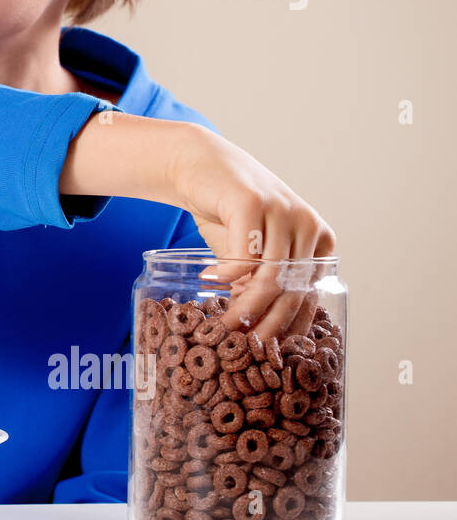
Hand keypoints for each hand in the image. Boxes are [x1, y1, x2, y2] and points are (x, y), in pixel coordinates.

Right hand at [168, 124, 336, 338]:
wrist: (200, 167)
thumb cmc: (228, 214)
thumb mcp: (253, 253)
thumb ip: (263, 284)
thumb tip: (260, 331)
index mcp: (319, 240)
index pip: (309, 294)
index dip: (289, 326)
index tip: (267, 352)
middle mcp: (308, 224)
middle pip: (291, 288)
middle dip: (266, 323)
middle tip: (240, 343)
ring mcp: (283, 210)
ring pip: (269, 275)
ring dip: (244, 304)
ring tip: (224, 320)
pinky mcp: (252, 201)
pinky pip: (244, 253)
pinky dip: (228, 273)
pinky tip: (212, 277)